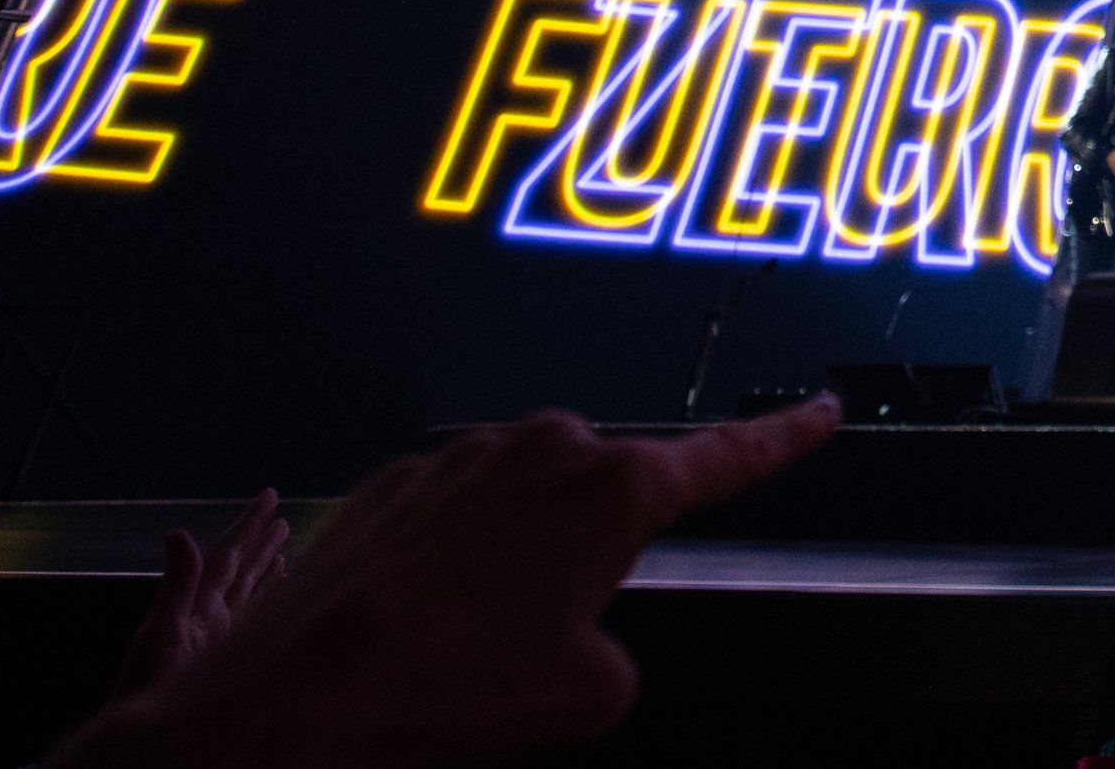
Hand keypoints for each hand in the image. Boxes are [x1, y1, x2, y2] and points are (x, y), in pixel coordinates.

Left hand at [55, 399, 837, 768]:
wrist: (294, 702)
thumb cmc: (448, 694)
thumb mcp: (589, 694)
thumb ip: (618, 640)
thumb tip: (580, 630)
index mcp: (617, 489)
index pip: (730, 458)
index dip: (784, 438)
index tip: (819, 411)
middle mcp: (546, 449)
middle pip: (610, 493)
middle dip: (596, 551)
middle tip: (550, 632)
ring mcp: (462, 457)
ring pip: (527, 504)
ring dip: (518, 558)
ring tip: (470, 639)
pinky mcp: (393, 484)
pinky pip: (455, 515)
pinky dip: (452, 564)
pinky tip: (421, 622)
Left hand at [107, 489, 287, 698]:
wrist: (149, 740)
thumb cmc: (150, 688)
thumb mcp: (162, 634)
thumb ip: (177, 586)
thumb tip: (178, 532)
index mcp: (193, 606)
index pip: (225, 557)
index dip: (247, 526)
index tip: (269, 497)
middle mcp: (208, 616)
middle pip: (238, 570)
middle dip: (258, 541)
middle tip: (279, 512)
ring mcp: (218, 637)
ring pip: (248, 591)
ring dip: (264, 566)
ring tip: (283, 542)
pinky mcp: (228, 657)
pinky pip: (256, 617)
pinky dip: (269, 598)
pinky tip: (281, 589)